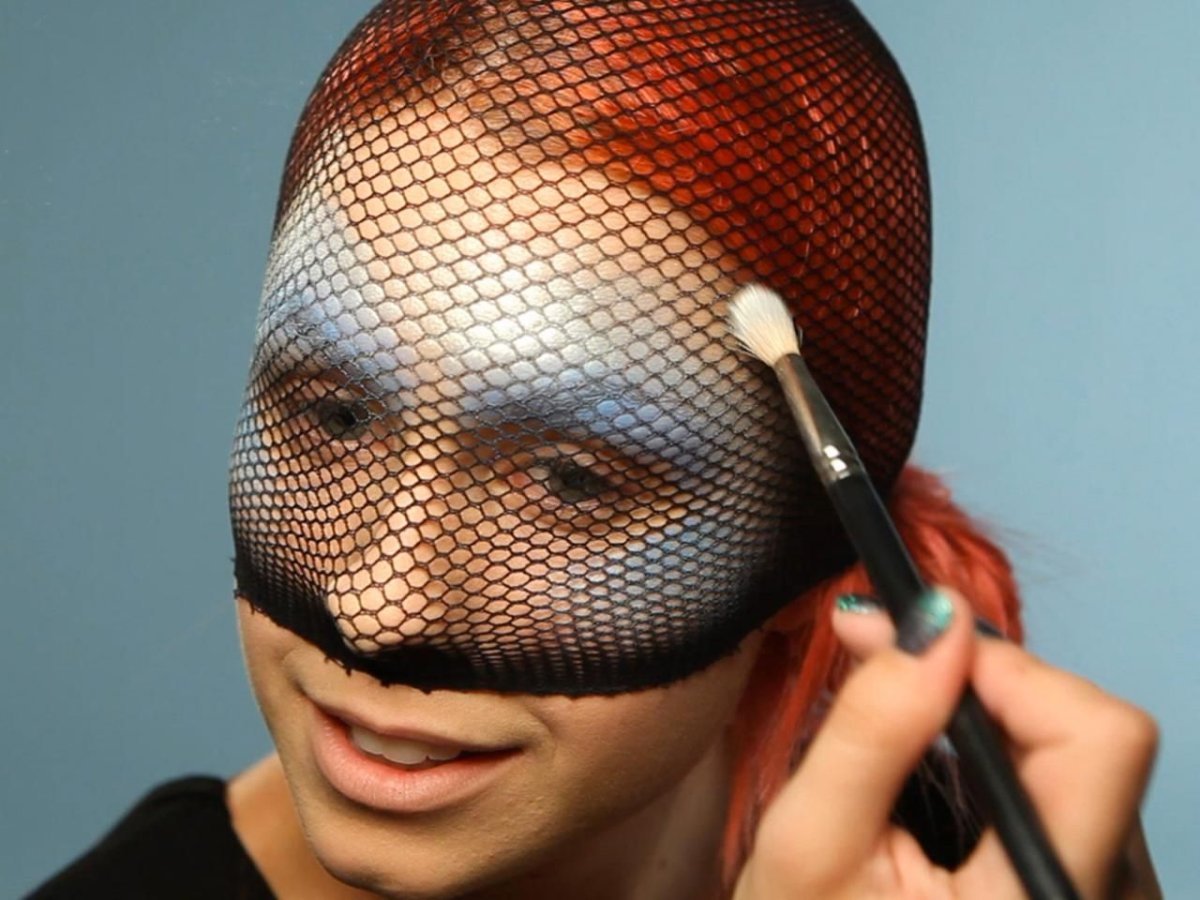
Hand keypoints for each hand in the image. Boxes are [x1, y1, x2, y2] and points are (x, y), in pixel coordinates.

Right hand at [733, 588, 1157, 898]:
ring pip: (1078, 748)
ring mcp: (1103, 889)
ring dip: (984, 709)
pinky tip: (934, 762)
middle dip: (980, 682)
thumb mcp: (808, 843)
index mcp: (1042, 898)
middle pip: (1089, 734)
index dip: (1011, 674)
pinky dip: (996, 744)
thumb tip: (937, 612)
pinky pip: (1067, 777)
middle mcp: (1107, 894)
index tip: (913, 652)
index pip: (1102, 738)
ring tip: (898, 715)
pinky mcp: (1087, 880)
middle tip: (879, 655)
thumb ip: (874, 730)